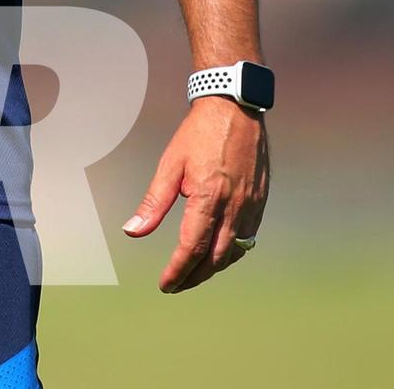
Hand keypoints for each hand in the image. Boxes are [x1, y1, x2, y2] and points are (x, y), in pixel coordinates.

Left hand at [124, 98, 269, 291]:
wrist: (234, 109)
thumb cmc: (199, 133)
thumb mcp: (170, 164)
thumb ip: (154, 202)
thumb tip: (133, 230)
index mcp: (209, 198)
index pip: (192, 247)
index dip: (177, 270)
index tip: (165, 284)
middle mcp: (234, 208)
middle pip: (215, 258)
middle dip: (194, 276)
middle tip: (175, 284)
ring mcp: (251, 207)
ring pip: (234, 253)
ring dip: (213, 268)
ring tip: (193, 273)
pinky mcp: (260, 203)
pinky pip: (247, 240)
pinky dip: (231, 254)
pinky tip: (218, 254)